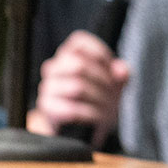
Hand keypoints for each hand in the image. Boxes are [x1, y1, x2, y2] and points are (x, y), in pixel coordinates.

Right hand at [28, 30, 128, 148]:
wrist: (81, 125)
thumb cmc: (99, 96)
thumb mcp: (115, 81)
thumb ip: (121, 71)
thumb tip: (121, 71)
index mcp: (69, 53)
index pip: (79, 42)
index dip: (100, 54)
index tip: (111, 69)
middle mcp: (54, 66)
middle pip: (80, 66)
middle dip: (103, 81)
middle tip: (114, 92)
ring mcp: (48, 86)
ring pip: (77, 88)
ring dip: (99, 99)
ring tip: (109, 107)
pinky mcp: (46, 106)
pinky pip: (70, 109)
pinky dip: (89, 114)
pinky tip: (97, 117)